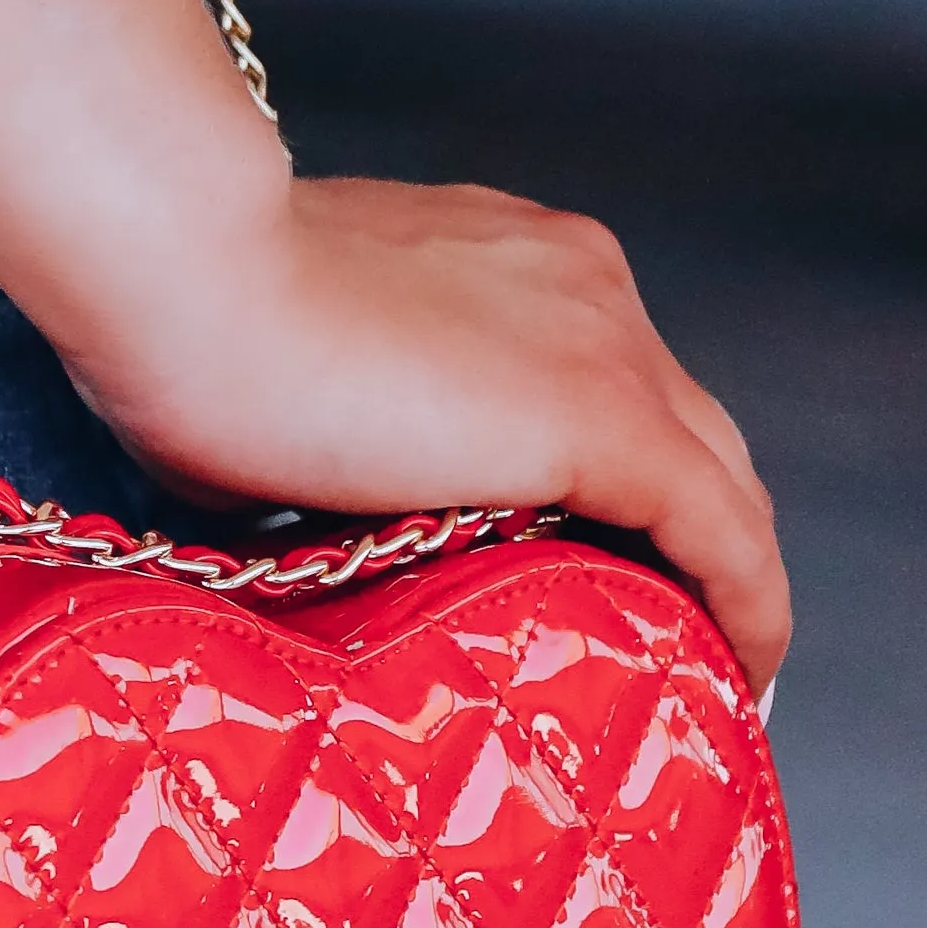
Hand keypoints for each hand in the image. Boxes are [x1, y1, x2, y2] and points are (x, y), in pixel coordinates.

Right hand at [67, 174, 789, 694]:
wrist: (187, 267)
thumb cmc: (181, 322)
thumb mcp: (268, 383)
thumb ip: (314, 442)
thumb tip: (282, 516)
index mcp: (495, 257)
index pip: (597, 371)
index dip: (610, 473)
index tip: (587, 553)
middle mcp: (576, 284)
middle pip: (684, 424)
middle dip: (685, 529)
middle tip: (656, 627)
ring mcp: (602, 345)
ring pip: (717, 476)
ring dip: (714, 572)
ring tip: (699, 670)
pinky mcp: (607, 421)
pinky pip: (723, 532)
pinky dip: (745, 604)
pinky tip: (740, 670)